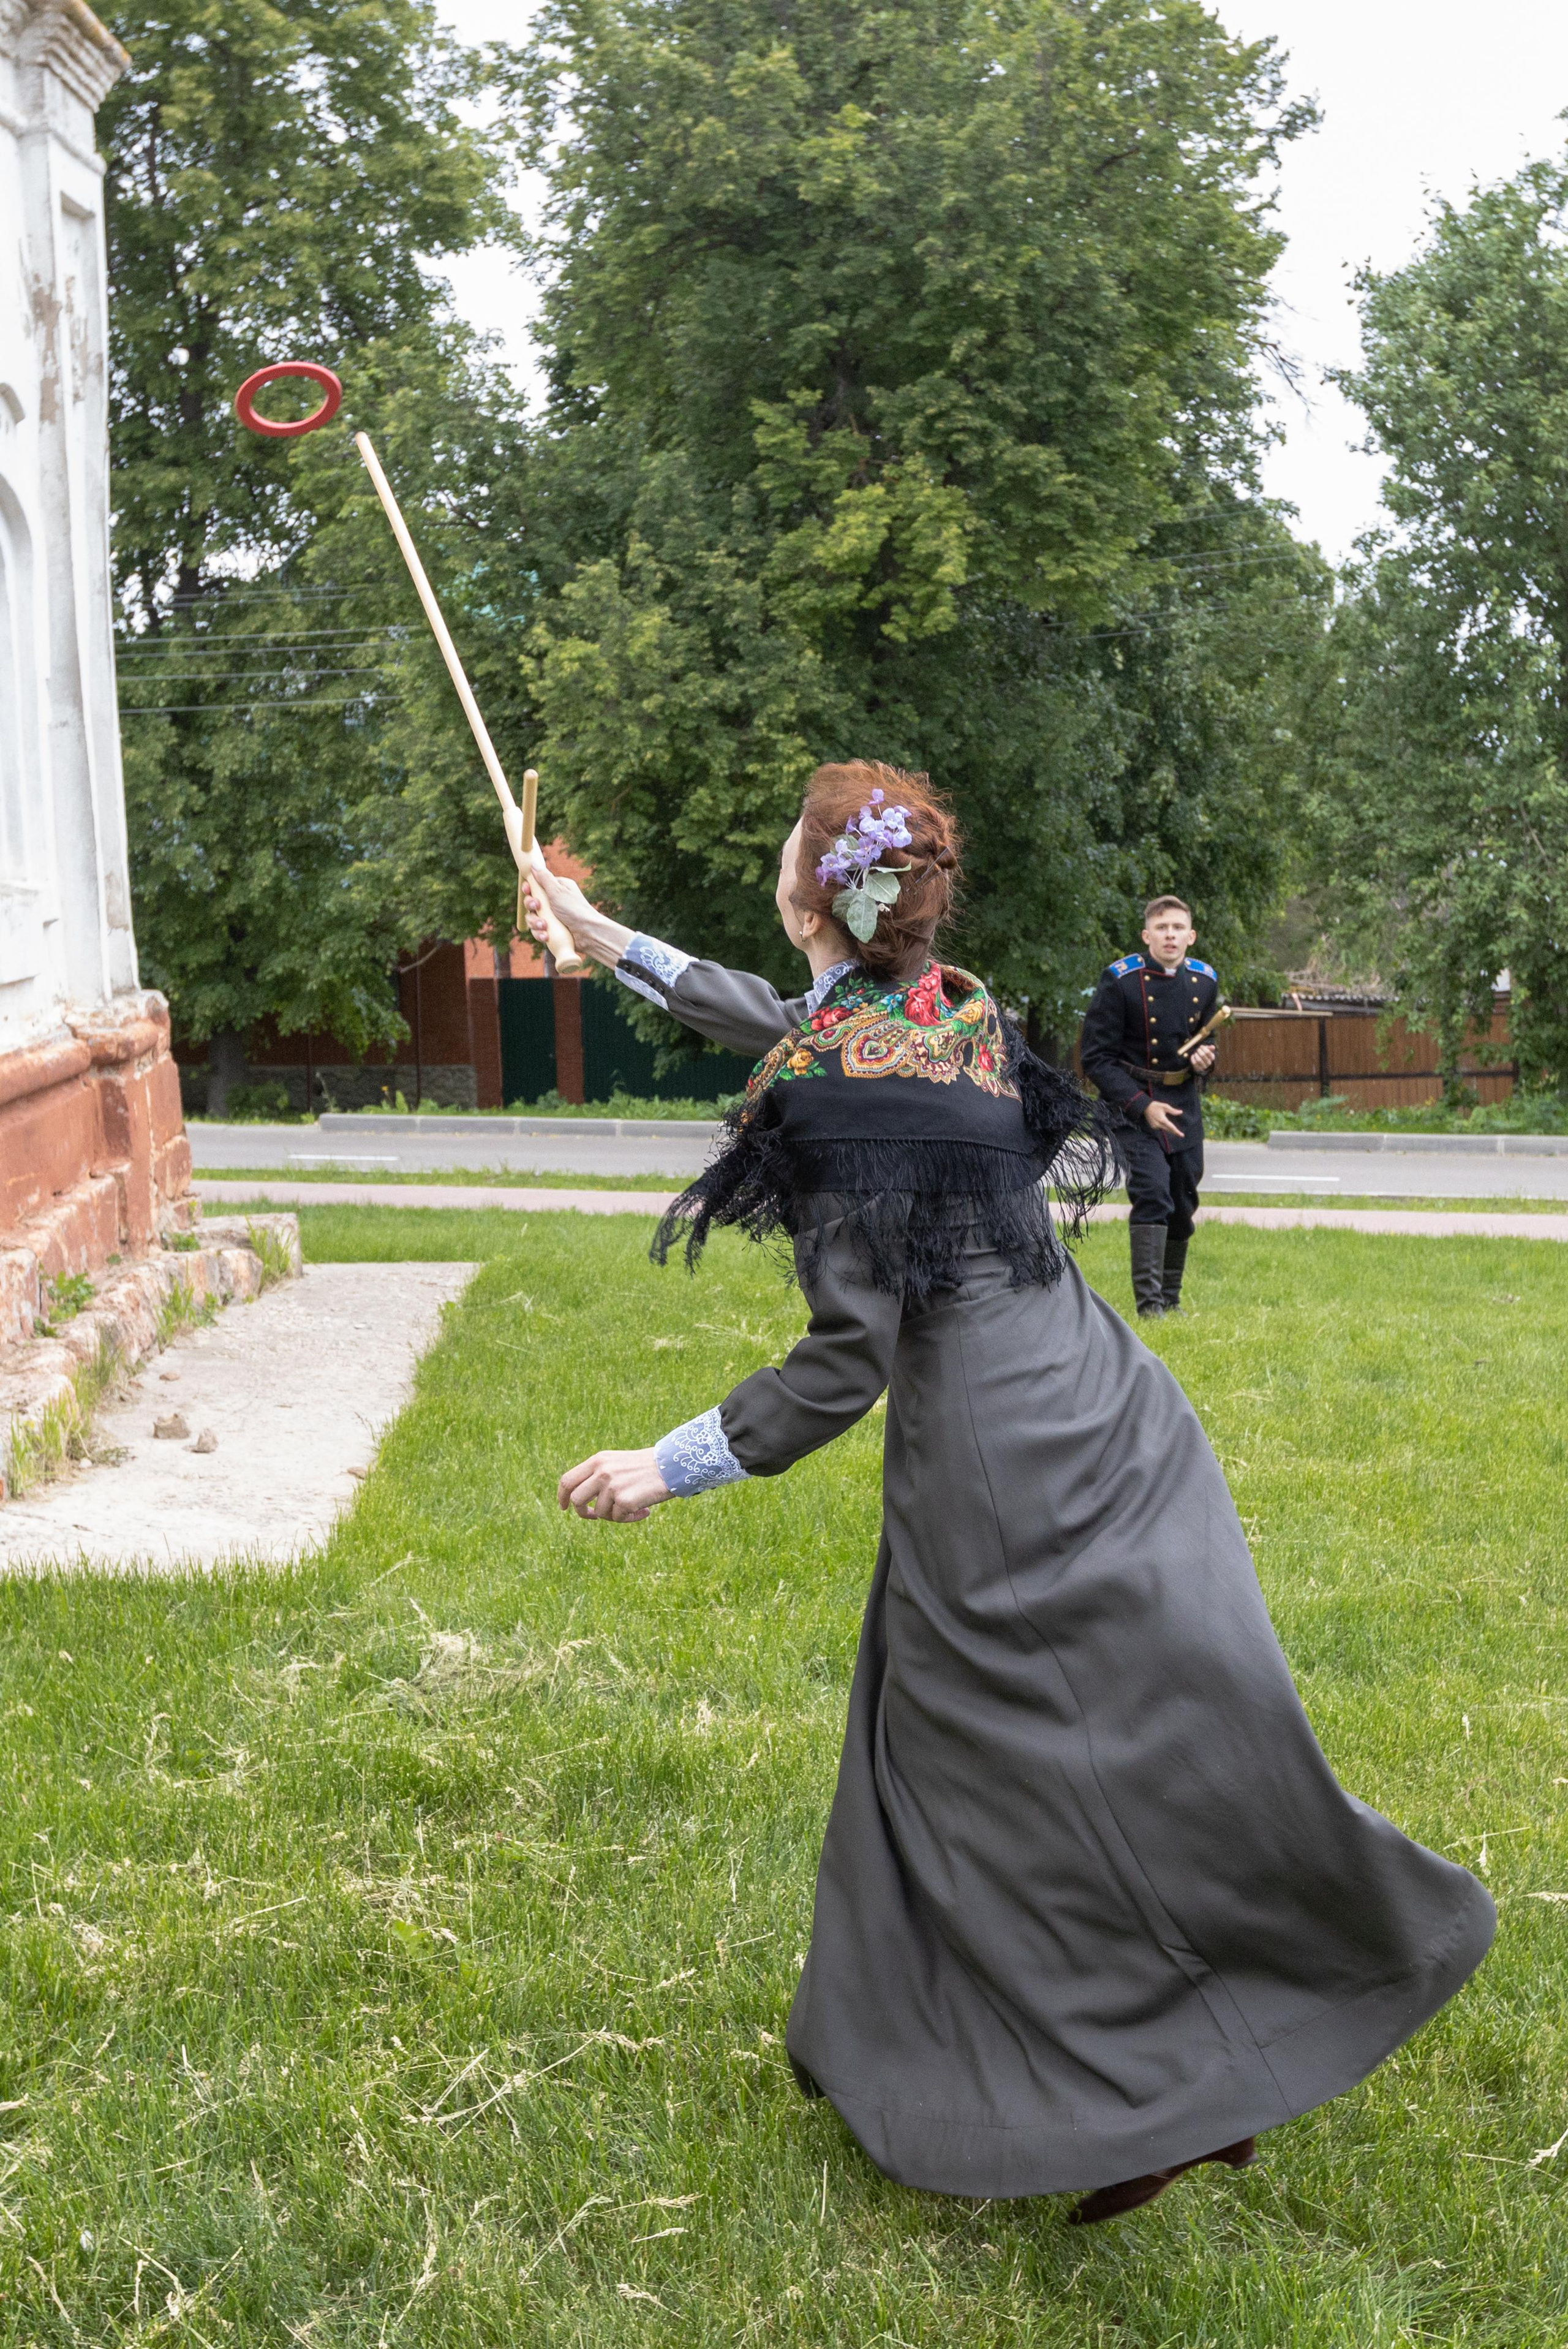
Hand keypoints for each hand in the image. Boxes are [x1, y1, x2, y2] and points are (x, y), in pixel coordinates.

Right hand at [522, 850, 631, 969]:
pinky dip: (540, 934)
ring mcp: (552, 917)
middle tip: (538, 907)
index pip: (536, 886)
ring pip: (533, 918)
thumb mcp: (558, 891)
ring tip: (544, 926)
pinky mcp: (552, 931)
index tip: (527, 890)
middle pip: (531, 902)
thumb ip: (544, 878)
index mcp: (557, 889)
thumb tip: (533, 864)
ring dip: (535, 923)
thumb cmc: (575, 910)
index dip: (529, 888)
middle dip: (531, 906)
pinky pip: (538, 931)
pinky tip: (546, 936)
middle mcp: (554, 902)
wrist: (589, 934)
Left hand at [558, 1447, 670, 1522]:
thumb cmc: (645, 1467)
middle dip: (584, 1512)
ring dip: (614, 1515)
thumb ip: (597, 1475)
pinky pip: (618, 1519)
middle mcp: (602, 1472)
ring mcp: (612, 1486)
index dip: (562, 1496)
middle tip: (594, 1516)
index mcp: (597, 1461)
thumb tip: (578, 1500)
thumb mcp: (616, 1463)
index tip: (564, 1507)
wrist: (671, 1466)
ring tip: (632, 1507)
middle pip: (577, 1500)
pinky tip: (644, 1511)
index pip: (567, 1480)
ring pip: (600, 1513)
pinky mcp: (625, 1500)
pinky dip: (630, 1519)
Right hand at [1143, 1098, 1184, 1137]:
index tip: (1182, 1135)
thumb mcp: (1165, 1106)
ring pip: (1165, 1129)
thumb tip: (1181, 1112)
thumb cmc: (1156, 1106)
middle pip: (1168, 1130)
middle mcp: (1158, 1124)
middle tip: (1181, 1134)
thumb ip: (1173, 1111)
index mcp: (1162, 1119)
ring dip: (1168, 1128)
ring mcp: (1155, 1126)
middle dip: (1174, 1132)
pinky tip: (1161, 1121)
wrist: (1145, 1107)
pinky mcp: (1153, 1127)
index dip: (1177, 1132)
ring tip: (1169, 1125)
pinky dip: (1163, 1126)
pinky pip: (1160, 1127)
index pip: (1171, 1127)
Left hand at [1189, 1042, 1216, 1073]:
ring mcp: (1204, 1066)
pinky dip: (1193, 1058)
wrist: (1201, 1064)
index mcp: (1212, 1057)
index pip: (1207, 1052)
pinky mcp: (1198, 1068)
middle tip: (1197, 1049)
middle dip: (1199, 1051)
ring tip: (1195, 1053)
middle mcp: (1209, 1062)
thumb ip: (1210, 1048)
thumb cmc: (1204, 1054)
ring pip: (1199, 1060)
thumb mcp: (1207, 1051)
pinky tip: (1192, 1056)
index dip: (1203, 1048)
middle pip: (1202, 1055)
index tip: (1200, 1046)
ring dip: (1196, 1055)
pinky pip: (1194, 1063)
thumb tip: (1213, 1047)